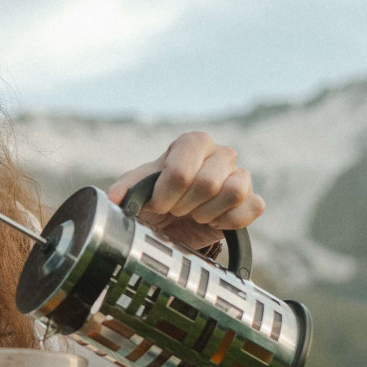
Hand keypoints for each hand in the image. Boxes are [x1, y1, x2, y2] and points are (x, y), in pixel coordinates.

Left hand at [106, 130, 265, 252]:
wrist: (175, 223)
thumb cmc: (155, 199)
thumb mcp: (136, 191)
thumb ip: (124, 190)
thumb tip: (114, 199)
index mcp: (193, 142)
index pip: (181, 171)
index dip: (167, 194)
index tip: (158, 204)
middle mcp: (220, 153)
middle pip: (208, 183)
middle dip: (185, 206)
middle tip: (176, 210)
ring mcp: (240, 174)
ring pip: (234, 191)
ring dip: (208, 212)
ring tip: (196, 214)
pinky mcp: (252, 199)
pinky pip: (252, 207)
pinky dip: (229, 222)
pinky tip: (214, 222)